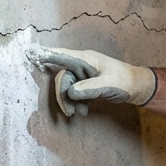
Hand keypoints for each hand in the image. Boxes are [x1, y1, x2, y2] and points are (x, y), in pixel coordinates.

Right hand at [27, 47, 158, 116]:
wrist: (136, 87)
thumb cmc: (124, 81)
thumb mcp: (107, 84)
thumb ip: (88, 88)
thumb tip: (70, 92)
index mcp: (85, 59)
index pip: (61, 55)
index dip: (45, 54)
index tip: (29, 52)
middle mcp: (81, 64)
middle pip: (62, 78)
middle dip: (63, 96)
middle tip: (69, 112)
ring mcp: (82, 74)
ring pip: (66, 88)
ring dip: (70, 102)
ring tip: (81, 112)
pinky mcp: (84, 83)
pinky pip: (72, 93)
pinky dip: (75, 103)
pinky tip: (84, 110)